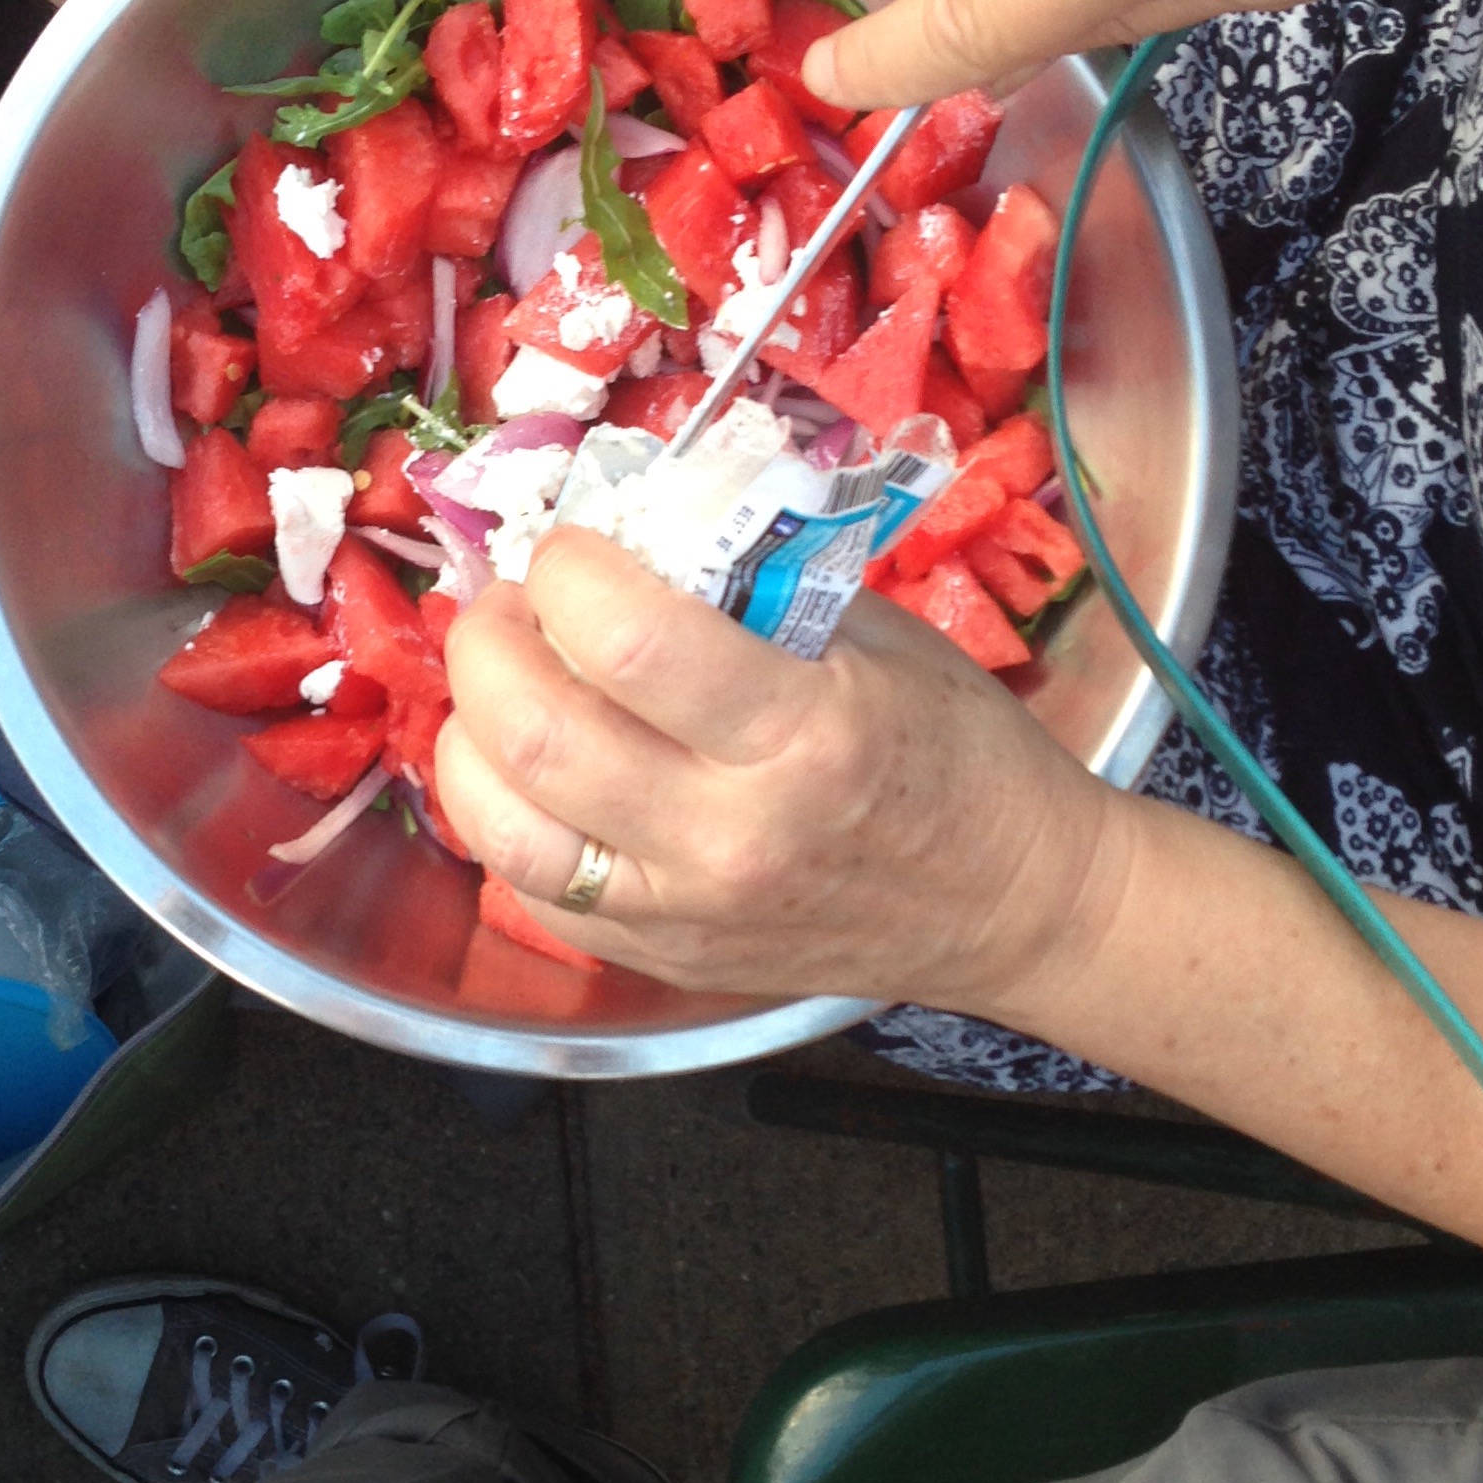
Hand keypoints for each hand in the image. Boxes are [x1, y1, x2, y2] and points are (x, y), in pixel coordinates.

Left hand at [431, 531, 1121, 1006]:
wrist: (1011, 901)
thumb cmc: (953, 746)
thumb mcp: (877, 633)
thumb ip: (753, 580)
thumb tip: (628, 525)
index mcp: (804, 731)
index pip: (629, 637)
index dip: (567, 568)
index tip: (572, 545)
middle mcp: (730, 834)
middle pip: (535, 732)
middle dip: (489, 638)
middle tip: (514, 602)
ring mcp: (685, 910)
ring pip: (502, 823)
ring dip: (471, 729)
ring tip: (504, 682)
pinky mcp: (659, 958)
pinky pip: (527, 886)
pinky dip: (501, 812)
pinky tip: (529, 765)